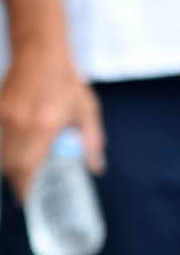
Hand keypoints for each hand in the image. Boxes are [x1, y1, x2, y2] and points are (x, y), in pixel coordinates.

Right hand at [0, 43, 104, 199]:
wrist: (41, 53)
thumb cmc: (66, 81)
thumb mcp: (86, 110)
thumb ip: (91, 141)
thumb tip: (96, 168)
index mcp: (45, 126)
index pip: (29, 168)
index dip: (26, 188)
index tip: (29, 201)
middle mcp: (22, 125)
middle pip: (12, 166)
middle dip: (17, 182)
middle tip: (26, 190)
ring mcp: (6, 118)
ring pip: (3, 155)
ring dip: (10, 169)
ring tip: (21, 176)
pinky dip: (4, 152)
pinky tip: (13, 155)